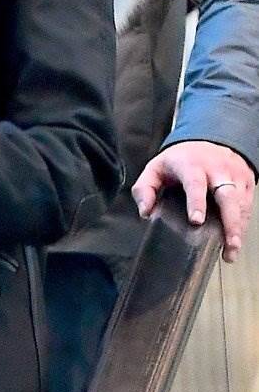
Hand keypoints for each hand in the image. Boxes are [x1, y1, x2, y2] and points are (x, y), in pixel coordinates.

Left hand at [132, 140, 253, 262]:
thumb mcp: (156, 168)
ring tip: (230, 251)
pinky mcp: (246, 183)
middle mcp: (216, 169)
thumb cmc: (180, 159)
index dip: (196, 202)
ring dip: (237, 228)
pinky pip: (247, 206)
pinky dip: (242, 224)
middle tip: (229, 243)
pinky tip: (235, 240)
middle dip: (230, 221)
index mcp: (191, 165)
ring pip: (240, 204)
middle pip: (227, 196)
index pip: (195, 183)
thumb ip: (145, 189)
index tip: (196, 220)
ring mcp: (234, 176)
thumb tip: (145, 212)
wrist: (209, 140)